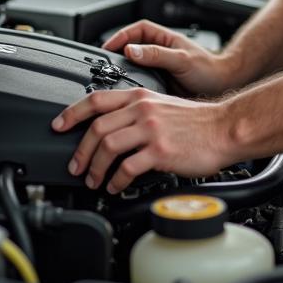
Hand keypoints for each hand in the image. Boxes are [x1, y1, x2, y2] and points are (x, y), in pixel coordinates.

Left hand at [52, 88, 232, 192]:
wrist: (224, 128)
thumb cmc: (197, 121)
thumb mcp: (162, 104)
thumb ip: (137, 111)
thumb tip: (111, 128)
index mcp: (140, 96)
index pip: (96, 99)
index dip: (71, 113)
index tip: (58, 125)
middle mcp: (143, 109)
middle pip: (96, 127)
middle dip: (80, 151)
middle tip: (75, 166)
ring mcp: (151, 130)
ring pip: (108, 147)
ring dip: (95, 168)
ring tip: (94, 180)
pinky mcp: (160, 151)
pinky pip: (128, 168)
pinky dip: (116, 180)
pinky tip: (115, 186)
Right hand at [103, 19, 240, 94]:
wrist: (222, 88)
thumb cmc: (209, 69)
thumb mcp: (182, 60)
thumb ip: (157, 55)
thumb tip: (131, 50)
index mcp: (164, 39)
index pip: (136, 30)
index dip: (120, 36)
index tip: (106, 47)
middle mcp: (159, 52)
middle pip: (130, 48)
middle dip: (115, 54)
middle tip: (103, 66)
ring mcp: (158, 68)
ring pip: (133, 67)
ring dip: (122, 72)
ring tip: (108, 81)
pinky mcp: (159, 85)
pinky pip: (140, 83)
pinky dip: (130, 88)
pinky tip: (125, 96)